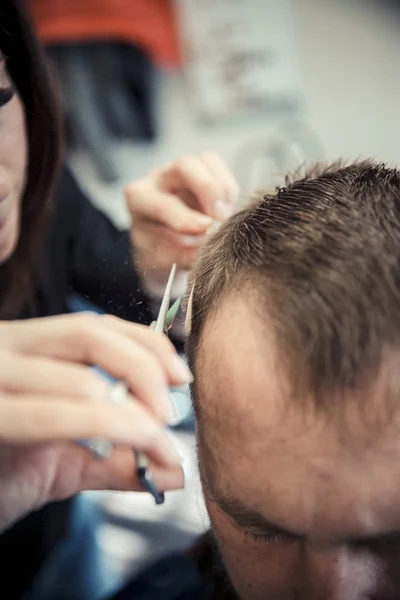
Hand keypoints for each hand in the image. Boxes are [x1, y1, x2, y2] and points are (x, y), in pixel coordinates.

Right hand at [0, 313, 190, 532]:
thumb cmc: (1, 474)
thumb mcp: (63, 465)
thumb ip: (117, 461)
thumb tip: (174, 471)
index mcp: (27, 350)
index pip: (96, 327)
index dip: (146, 344)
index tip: (183, 376)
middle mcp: (4, 350)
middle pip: (88, 333)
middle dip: (143, 365)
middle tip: (171, 409)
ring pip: (72, 374)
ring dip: (130, 410)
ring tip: (156, 439)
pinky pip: (47, 415)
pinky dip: (101, 427)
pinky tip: (129, 443)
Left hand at [125, 152, 238, 275]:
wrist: (164, 249)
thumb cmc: (159, 254)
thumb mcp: (163, 261)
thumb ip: (183, 253)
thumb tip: (208, 242)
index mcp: (139, 198)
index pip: (162, 202)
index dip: (185, 217)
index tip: (204, 230)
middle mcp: (159, 178)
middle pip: (185, 165)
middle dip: (207, 189)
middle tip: (219, 218)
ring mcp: (182, 173)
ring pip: (207, 161)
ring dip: (222, 190)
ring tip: (224, 217)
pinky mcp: (204, 173)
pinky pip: (222, 171)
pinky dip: (229, 191)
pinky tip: (226, 212)